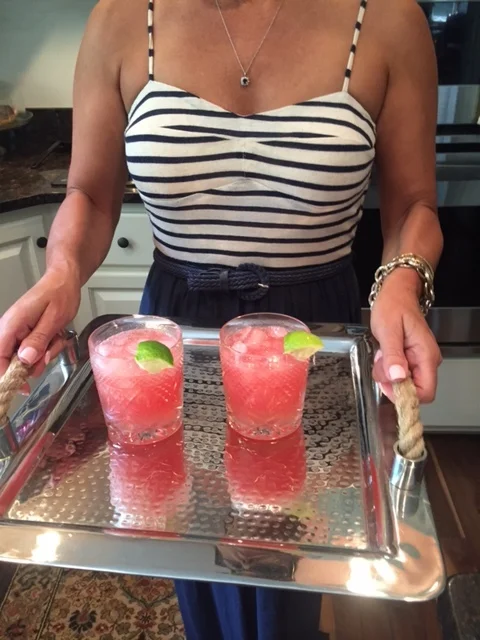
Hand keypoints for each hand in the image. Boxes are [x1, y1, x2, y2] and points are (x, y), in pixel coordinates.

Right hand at [0, 267, 80, 385]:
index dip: (6, 375)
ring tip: (56, 337)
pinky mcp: (25, 334)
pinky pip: (33, 351)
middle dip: (33, 363)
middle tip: (49, 352)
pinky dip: (47, 349)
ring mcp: (17, 332)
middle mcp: (9, 329)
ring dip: (44, 354)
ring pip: (25, 358)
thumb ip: (39, 339)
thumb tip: (24, 360)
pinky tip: (55, 337)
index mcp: (12, 324)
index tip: (19, 388)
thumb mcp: (54, 318)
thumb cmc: (59, 294)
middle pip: (11, 361)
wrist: (64, 281)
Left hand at [370, 269, 441, 402]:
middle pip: (411, 389)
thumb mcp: (388, 330)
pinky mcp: (410, 359)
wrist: (396, 292)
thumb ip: (393, 355)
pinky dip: (387, 366)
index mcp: (426, 355)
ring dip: (387, 372)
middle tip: (382, 358)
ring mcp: (419, 360)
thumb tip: (398, 377)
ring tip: (383, 351)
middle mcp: (426, 361)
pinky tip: (384, 352)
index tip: (387, 380)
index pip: (425, 392)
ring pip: (402, 382)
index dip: (404, 393)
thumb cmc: (393, 306)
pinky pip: (398, 373)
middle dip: (391, 380)